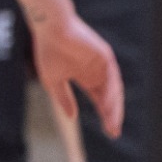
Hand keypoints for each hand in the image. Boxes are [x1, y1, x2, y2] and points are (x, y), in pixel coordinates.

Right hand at [33, 13, 124, 138]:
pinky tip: (106, 105)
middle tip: (113, 132)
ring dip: (113, 106)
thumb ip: (63, 98)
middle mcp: (97, 72)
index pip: (100, 100)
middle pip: (110, 98)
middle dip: (112, 115)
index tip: (109, 132)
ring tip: (111, 122)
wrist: (50, 30)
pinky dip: (110, 92)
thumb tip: (72, 118)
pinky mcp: (105, 56)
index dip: (105, 115)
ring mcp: (103, 64)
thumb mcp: (53, 81)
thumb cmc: (48, 52)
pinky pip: (112, 77)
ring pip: (113, 89)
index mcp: (86, 77)